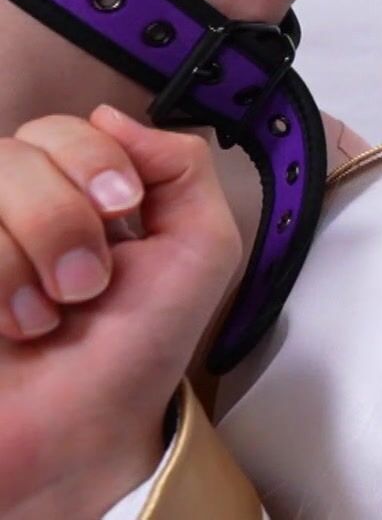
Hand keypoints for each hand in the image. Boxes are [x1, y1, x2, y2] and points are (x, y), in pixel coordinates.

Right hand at [0, 106, 241, 518]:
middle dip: (64, 218)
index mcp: (73, 188)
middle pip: (15, 149)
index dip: (95, 159)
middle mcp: (13, 204)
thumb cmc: (138, 345)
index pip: (64, 125)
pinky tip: (10, 326)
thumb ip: (182, 167)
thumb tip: (110, 113)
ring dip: (26, 260)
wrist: (82, 430)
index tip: (122, 209)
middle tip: (86, 282)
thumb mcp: (200, 248)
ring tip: (45, 316)